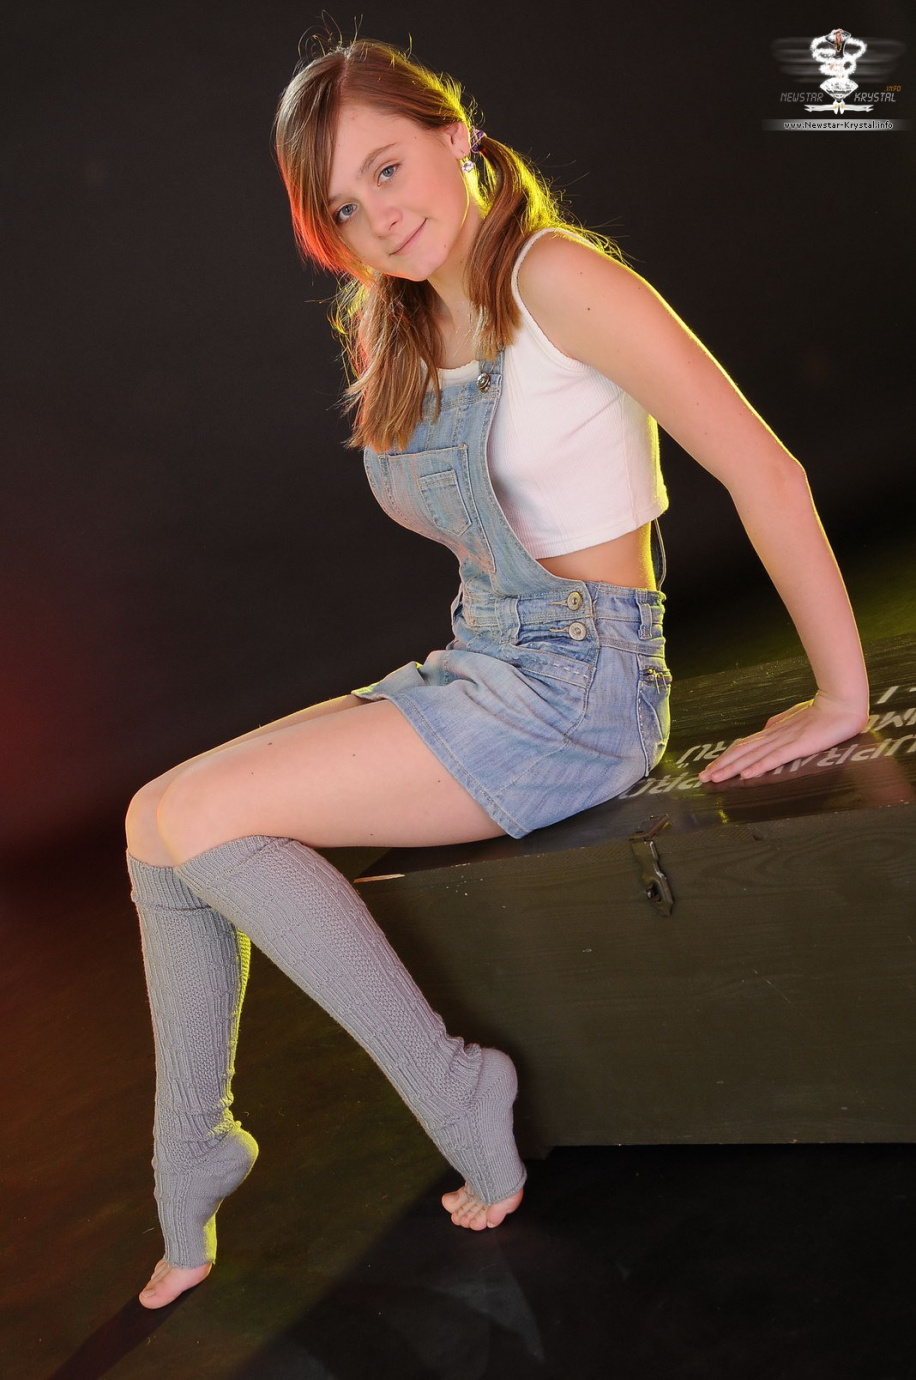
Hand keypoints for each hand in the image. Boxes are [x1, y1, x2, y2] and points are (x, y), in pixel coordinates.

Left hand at [696, 691, 870, 783]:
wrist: (841, 702)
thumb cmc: (821, 711)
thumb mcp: (794, 719)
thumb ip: (779, 724)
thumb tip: (766, 729)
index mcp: (772, 731)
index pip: (743, 746)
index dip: (725, 758)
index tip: (710, 769)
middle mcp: (773, 736)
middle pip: (741, 752)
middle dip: (721, 766)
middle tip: (702, 778)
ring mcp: (784, 740)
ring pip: (752, 756)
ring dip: (732, 768)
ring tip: (715, 778)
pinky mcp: (798, 745)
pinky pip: (775, 758)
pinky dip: (759, 766)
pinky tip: (746, 774)